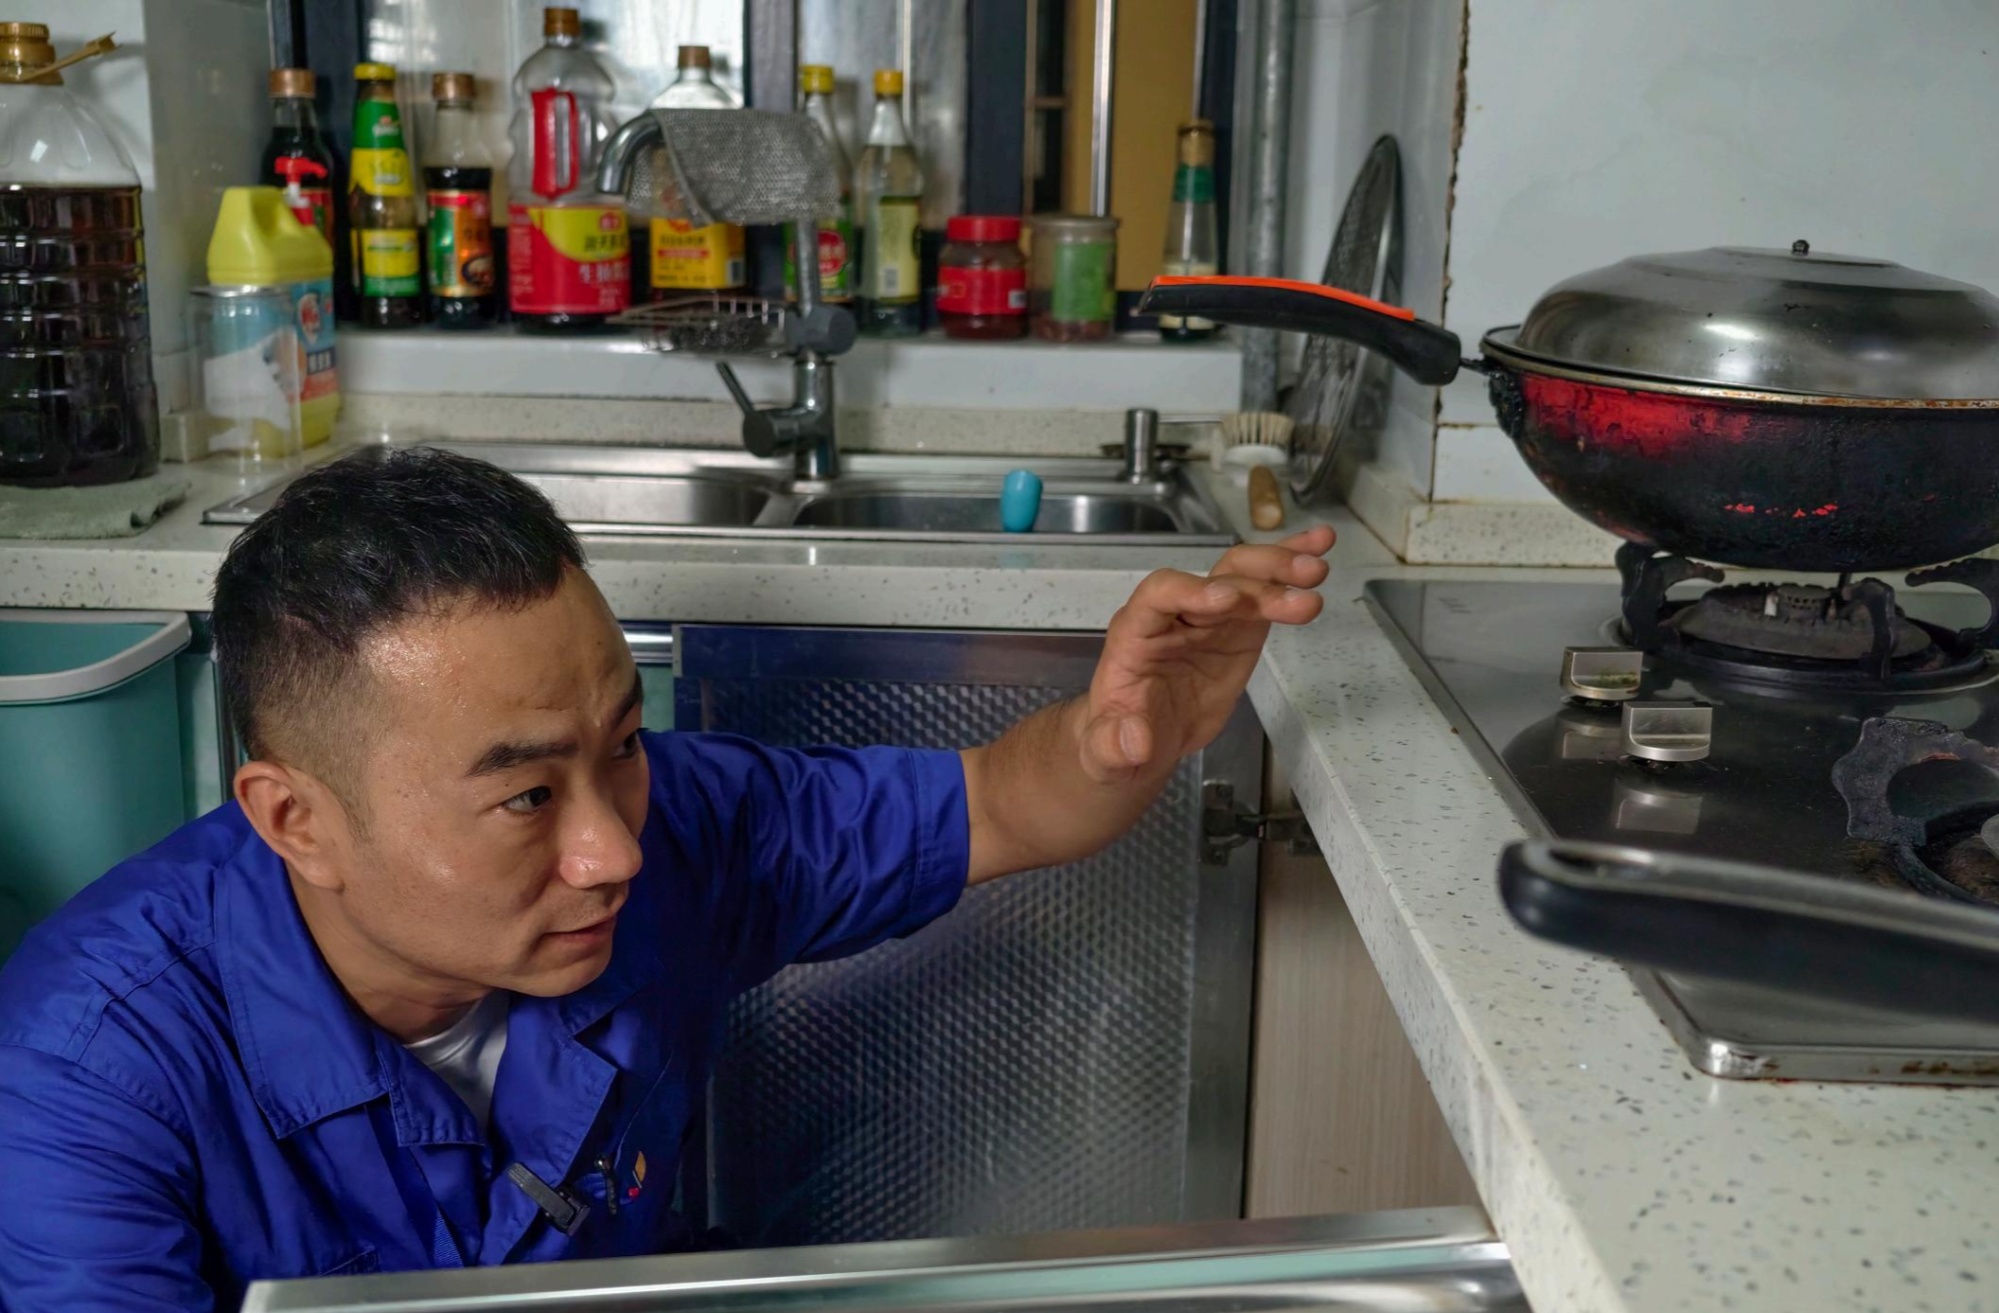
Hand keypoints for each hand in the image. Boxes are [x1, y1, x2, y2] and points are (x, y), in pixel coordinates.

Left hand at [1079, 524, 1334, 782]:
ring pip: (1244, 577)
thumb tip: (1135, 741)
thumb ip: (1113, 744)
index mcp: (1136, 633)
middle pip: (1213, 578)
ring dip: (1280, 569)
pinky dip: (1290, 574)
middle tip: (1298, 578)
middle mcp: (1175, 615)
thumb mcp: (1107, 750)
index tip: (1229, 600)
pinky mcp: (1237, 629)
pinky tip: (1321, 551)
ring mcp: (1210, 618)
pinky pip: (1264, 594)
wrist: (1142, 741)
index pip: (1159, 596)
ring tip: (1318, 570)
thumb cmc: (1117, 738)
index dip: (1191, 592)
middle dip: (1254, 577)